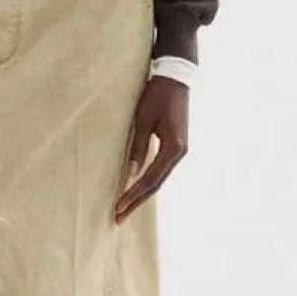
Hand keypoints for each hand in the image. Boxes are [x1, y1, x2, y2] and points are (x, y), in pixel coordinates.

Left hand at [114, 76, 188, 222]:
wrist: (176, 77)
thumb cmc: (158, 95)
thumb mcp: (143, 120)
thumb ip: (137, 148)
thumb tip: (130, 174)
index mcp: (173, 148)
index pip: (150, 179)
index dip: (133, 195)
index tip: (118, 208)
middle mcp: (179, 153)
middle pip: (155, 185)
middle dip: (136, 202)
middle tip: (118, 218)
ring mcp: (178, 151)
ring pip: (158, 179)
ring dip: (141, 195)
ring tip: (124, 209)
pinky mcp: (174, 147)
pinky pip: (159, 170)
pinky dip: (146, 182)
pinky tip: (135, 191)